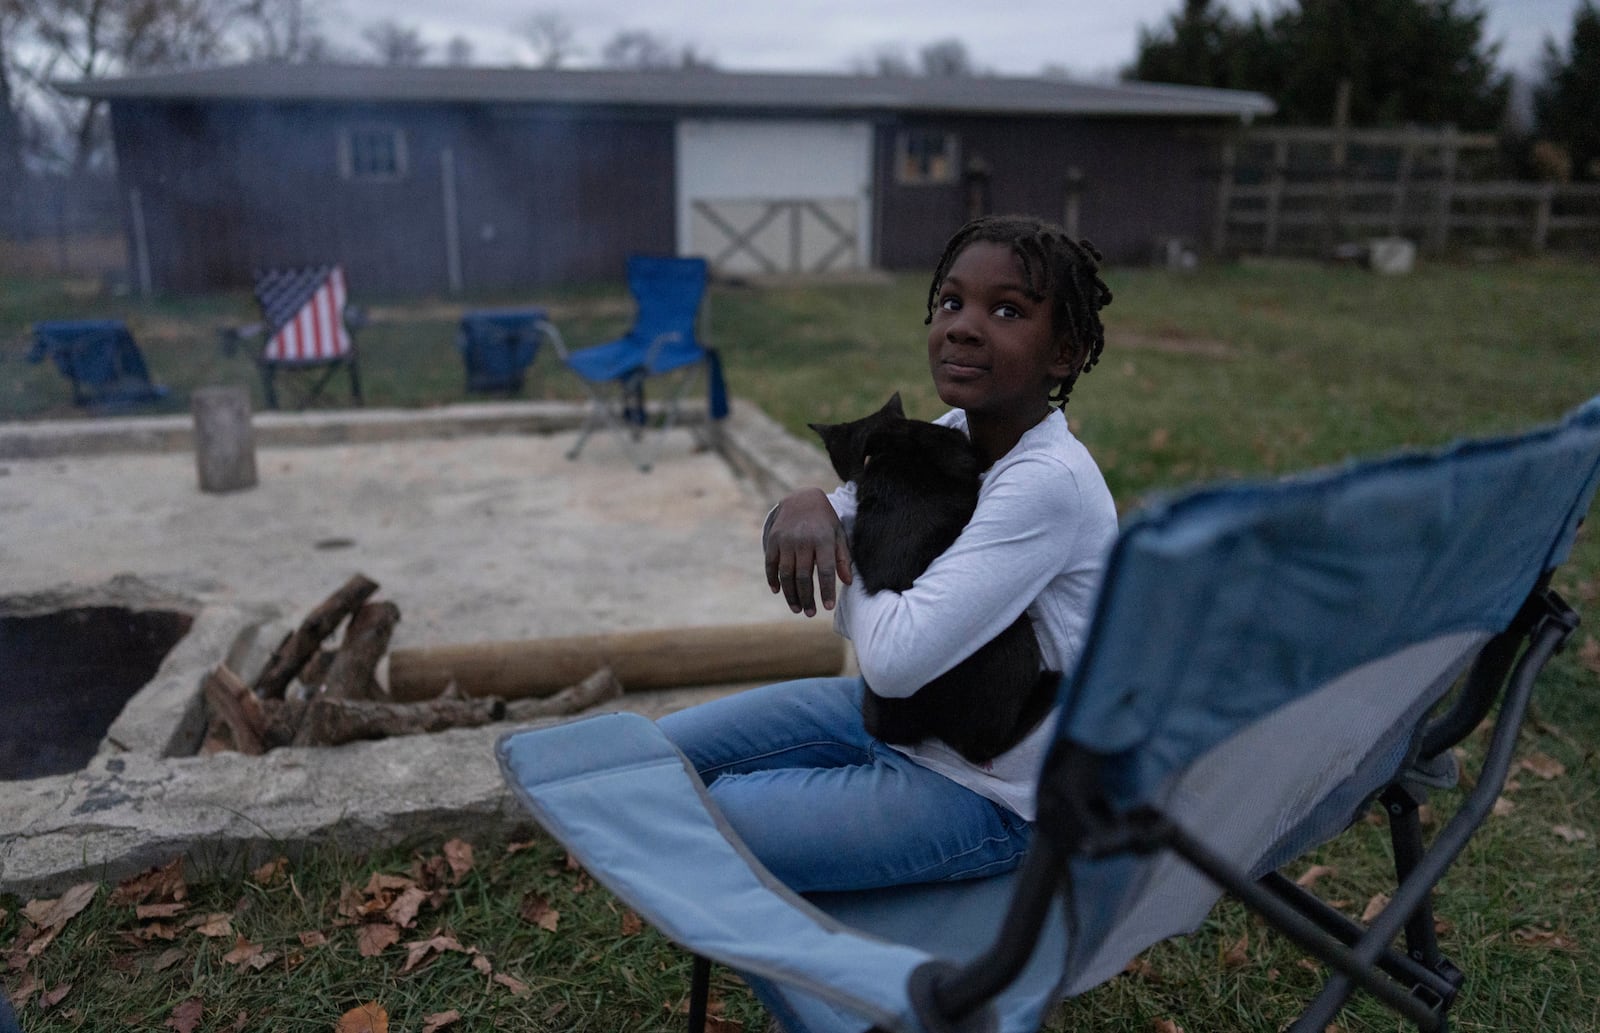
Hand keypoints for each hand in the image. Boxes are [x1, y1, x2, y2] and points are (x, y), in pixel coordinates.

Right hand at [764, 488, 852, 616]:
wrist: (802, 497)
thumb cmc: (825, 521)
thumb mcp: (838, 534)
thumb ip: (843, 558)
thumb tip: (847, 582)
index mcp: (823, 539)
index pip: (825, 571)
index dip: (826, 590)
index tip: (828, 607)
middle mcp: (803, 540)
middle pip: (804, 576)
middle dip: (807, 598)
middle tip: (810, 613)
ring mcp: (786, 540)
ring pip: (786, 574)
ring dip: (790, 594)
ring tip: (797, 608)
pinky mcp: (773, 540)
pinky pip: (771, 564)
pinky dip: (773, 579)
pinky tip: (777, 591)